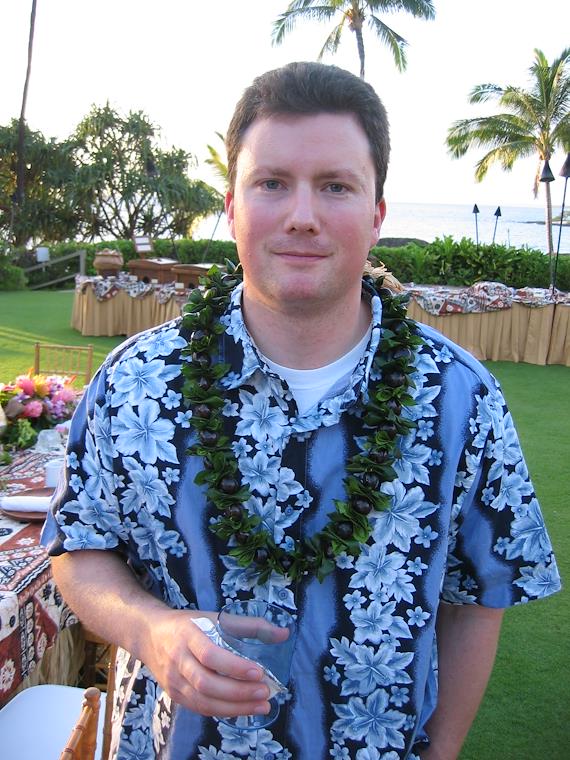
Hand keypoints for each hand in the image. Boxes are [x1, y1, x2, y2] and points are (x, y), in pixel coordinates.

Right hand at [140, 608, 270, 716]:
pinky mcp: (175, 696)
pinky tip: (243, 709)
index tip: (259, 671)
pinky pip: (200, 708)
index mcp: (188, 635)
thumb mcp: (215, 617)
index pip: (210, 655)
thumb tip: (284, 634)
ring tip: (261, 705)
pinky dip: (223, 711)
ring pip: (203, 701)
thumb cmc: (189, 625)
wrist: (150, 635)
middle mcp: (178, 660)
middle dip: (238, 692)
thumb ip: (250, 625)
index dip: (234, 666)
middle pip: (207, 683)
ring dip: (234, 707)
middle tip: (265, 692)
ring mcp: (174, 681)